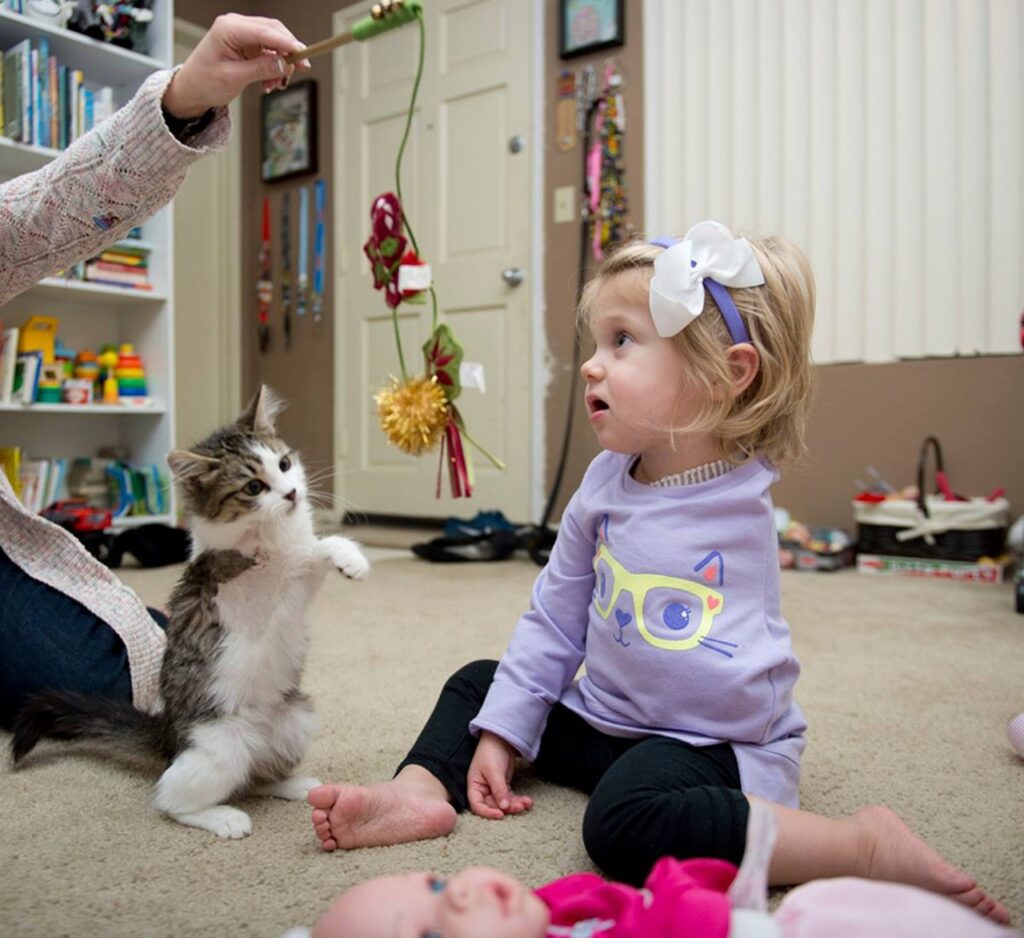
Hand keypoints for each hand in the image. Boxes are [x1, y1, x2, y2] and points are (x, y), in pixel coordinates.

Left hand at [163, 14, 311, 119]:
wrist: (192, 89)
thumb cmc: (204, 81)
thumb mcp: (233, 78)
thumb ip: (260, 69)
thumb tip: (283, 65)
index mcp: (228, 29)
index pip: (265, 32)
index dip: (286, 43)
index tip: (302, 54)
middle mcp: (235, 26)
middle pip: (273, 31)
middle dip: (288, 51)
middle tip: (301, 68)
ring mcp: (241, 34)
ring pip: (274, 41)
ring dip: (281, 62)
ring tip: (276, 82)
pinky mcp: (246, 44)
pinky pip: (268, 51)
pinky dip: (274, 66)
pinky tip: (270, 81)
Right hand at [467, 731, 533, 819]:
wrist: (501, 738)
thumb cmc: (490, 752)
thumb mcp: (493, 770)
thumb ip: (498, 789)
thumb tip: (504, 807)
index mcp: (474, 786)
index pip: (478, 806)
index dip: (488, 813)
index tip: (500, 814)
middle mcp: (483, 790)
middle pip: (493, 806)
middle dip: (507, 808)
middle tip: (520, 806)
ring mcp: (494, 789)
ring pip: (504, 803)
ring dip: (515, 805)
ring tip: (527, 803)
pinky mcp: (504, 786)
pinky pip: (511, 798)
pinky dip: (518, 800)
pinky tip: (527, 801)